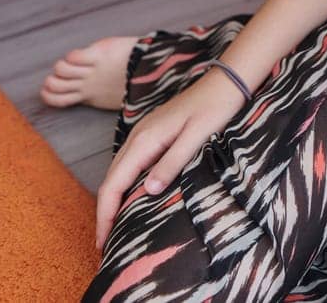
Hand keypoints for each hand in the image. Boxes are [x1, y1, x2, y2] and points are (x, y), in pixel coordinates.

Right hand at [94, 69, 243, 248]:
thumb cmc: (215, 108)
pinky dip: (124, 185)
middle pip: (111, 180)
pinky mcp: (151, 134)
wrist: (224, 82)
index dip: (105, 214)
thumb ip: (172, 162)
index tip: (102, 241)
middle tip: (104, 243)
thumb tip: (149, 192)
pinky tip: (131, 198)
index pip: (114, 183)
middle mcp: (138, 137)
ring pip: (118, 172)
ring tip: (114, 227)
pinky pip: (130, 164)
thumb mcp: (197, 136)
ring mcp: (143, 134)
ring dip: (112, 199)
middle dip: (104, 212)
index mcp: (145, 140)